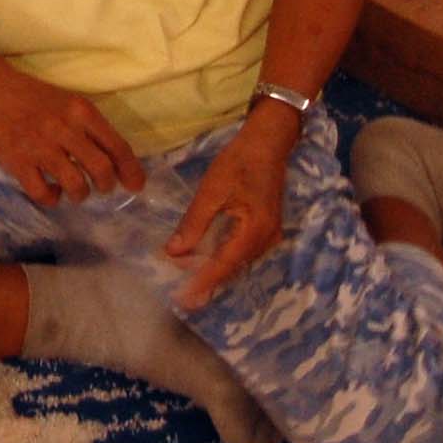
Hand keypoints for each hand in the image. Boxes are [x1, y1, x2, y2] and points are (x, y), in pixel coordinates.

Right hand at [0, 66, 145, 206]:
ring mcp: (39, 147)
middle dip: (107, 185)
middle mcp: (63, 128)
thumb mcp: (70, 104)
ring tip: (77, 191)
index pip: (117, 146)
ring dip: (81, 194)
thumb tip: (119, 162)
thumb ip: (93, 129)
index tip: (136, 185)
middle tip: (102, 187)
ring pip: (76, 185)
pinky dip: (52, 198)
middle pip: (101, 169)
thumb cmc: (36, 99)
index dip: (131, 170)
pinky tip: (51, 190)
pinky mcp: (18, 163)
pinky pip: (44, 194)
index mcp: (81, 111)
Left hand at [166, 120, 292, 308]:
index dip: (202, 282)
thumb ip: (194, 223)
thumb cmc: (238, 162)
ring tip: (187, 282)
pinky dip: (222, 258)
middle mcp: (266, 240)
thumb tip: (174, 252)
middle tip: (180, 296)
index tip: (183, 298)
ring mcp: (269, 236)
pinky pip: (242, 252)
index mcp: (255, 231)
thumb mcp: (211, 190)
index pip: (224, 265)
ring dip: (213, 271)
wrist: (267, 143)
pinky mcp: (266, 229)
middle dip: (205, 281)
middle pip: (232, 268)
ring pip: (237, 262)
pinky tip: (205, 260)